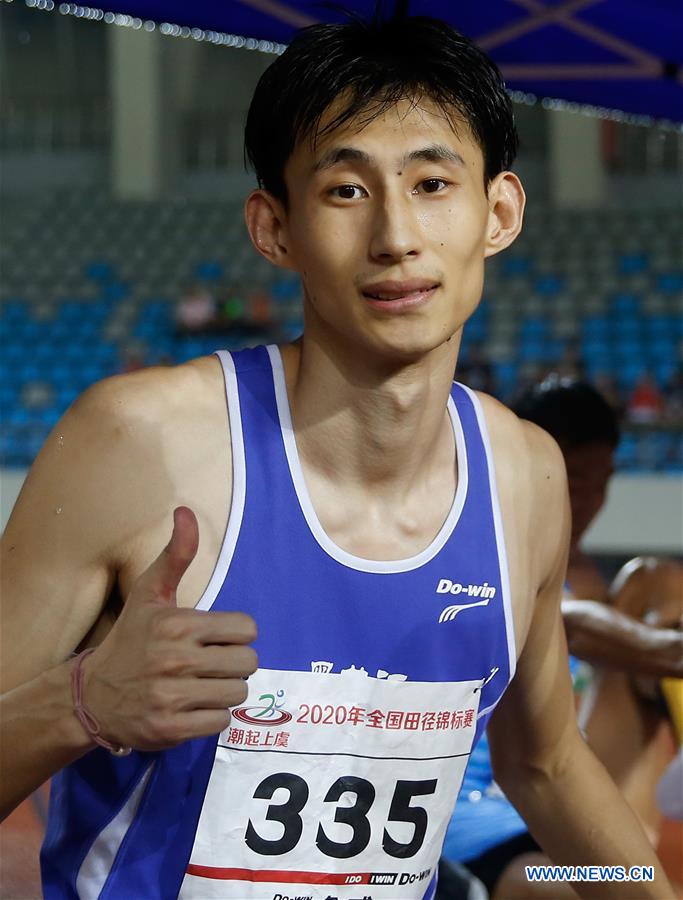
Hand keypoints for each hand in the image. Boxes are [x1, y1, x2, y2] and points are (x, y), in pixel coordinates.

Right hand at [81, 507, 256, 749]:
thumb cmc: (130, 638)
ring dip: (225, 690)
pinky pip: (220, 722)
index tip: (215, 638)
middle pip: (247, 663)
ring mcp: (172, 697)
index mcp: (177, 624)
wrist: (92, 695)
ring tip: (202, 685)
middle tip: (210, 664)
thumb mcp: (149, 593)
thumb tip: (185, 510)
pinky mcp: (170, 729)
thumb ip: (176, 554)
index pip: (246, 629)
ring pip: (237, 694)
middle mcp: (175, 660)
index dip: (236, 634)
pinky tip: (192, 706)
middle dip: (234, 664)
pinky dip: (211, 716)